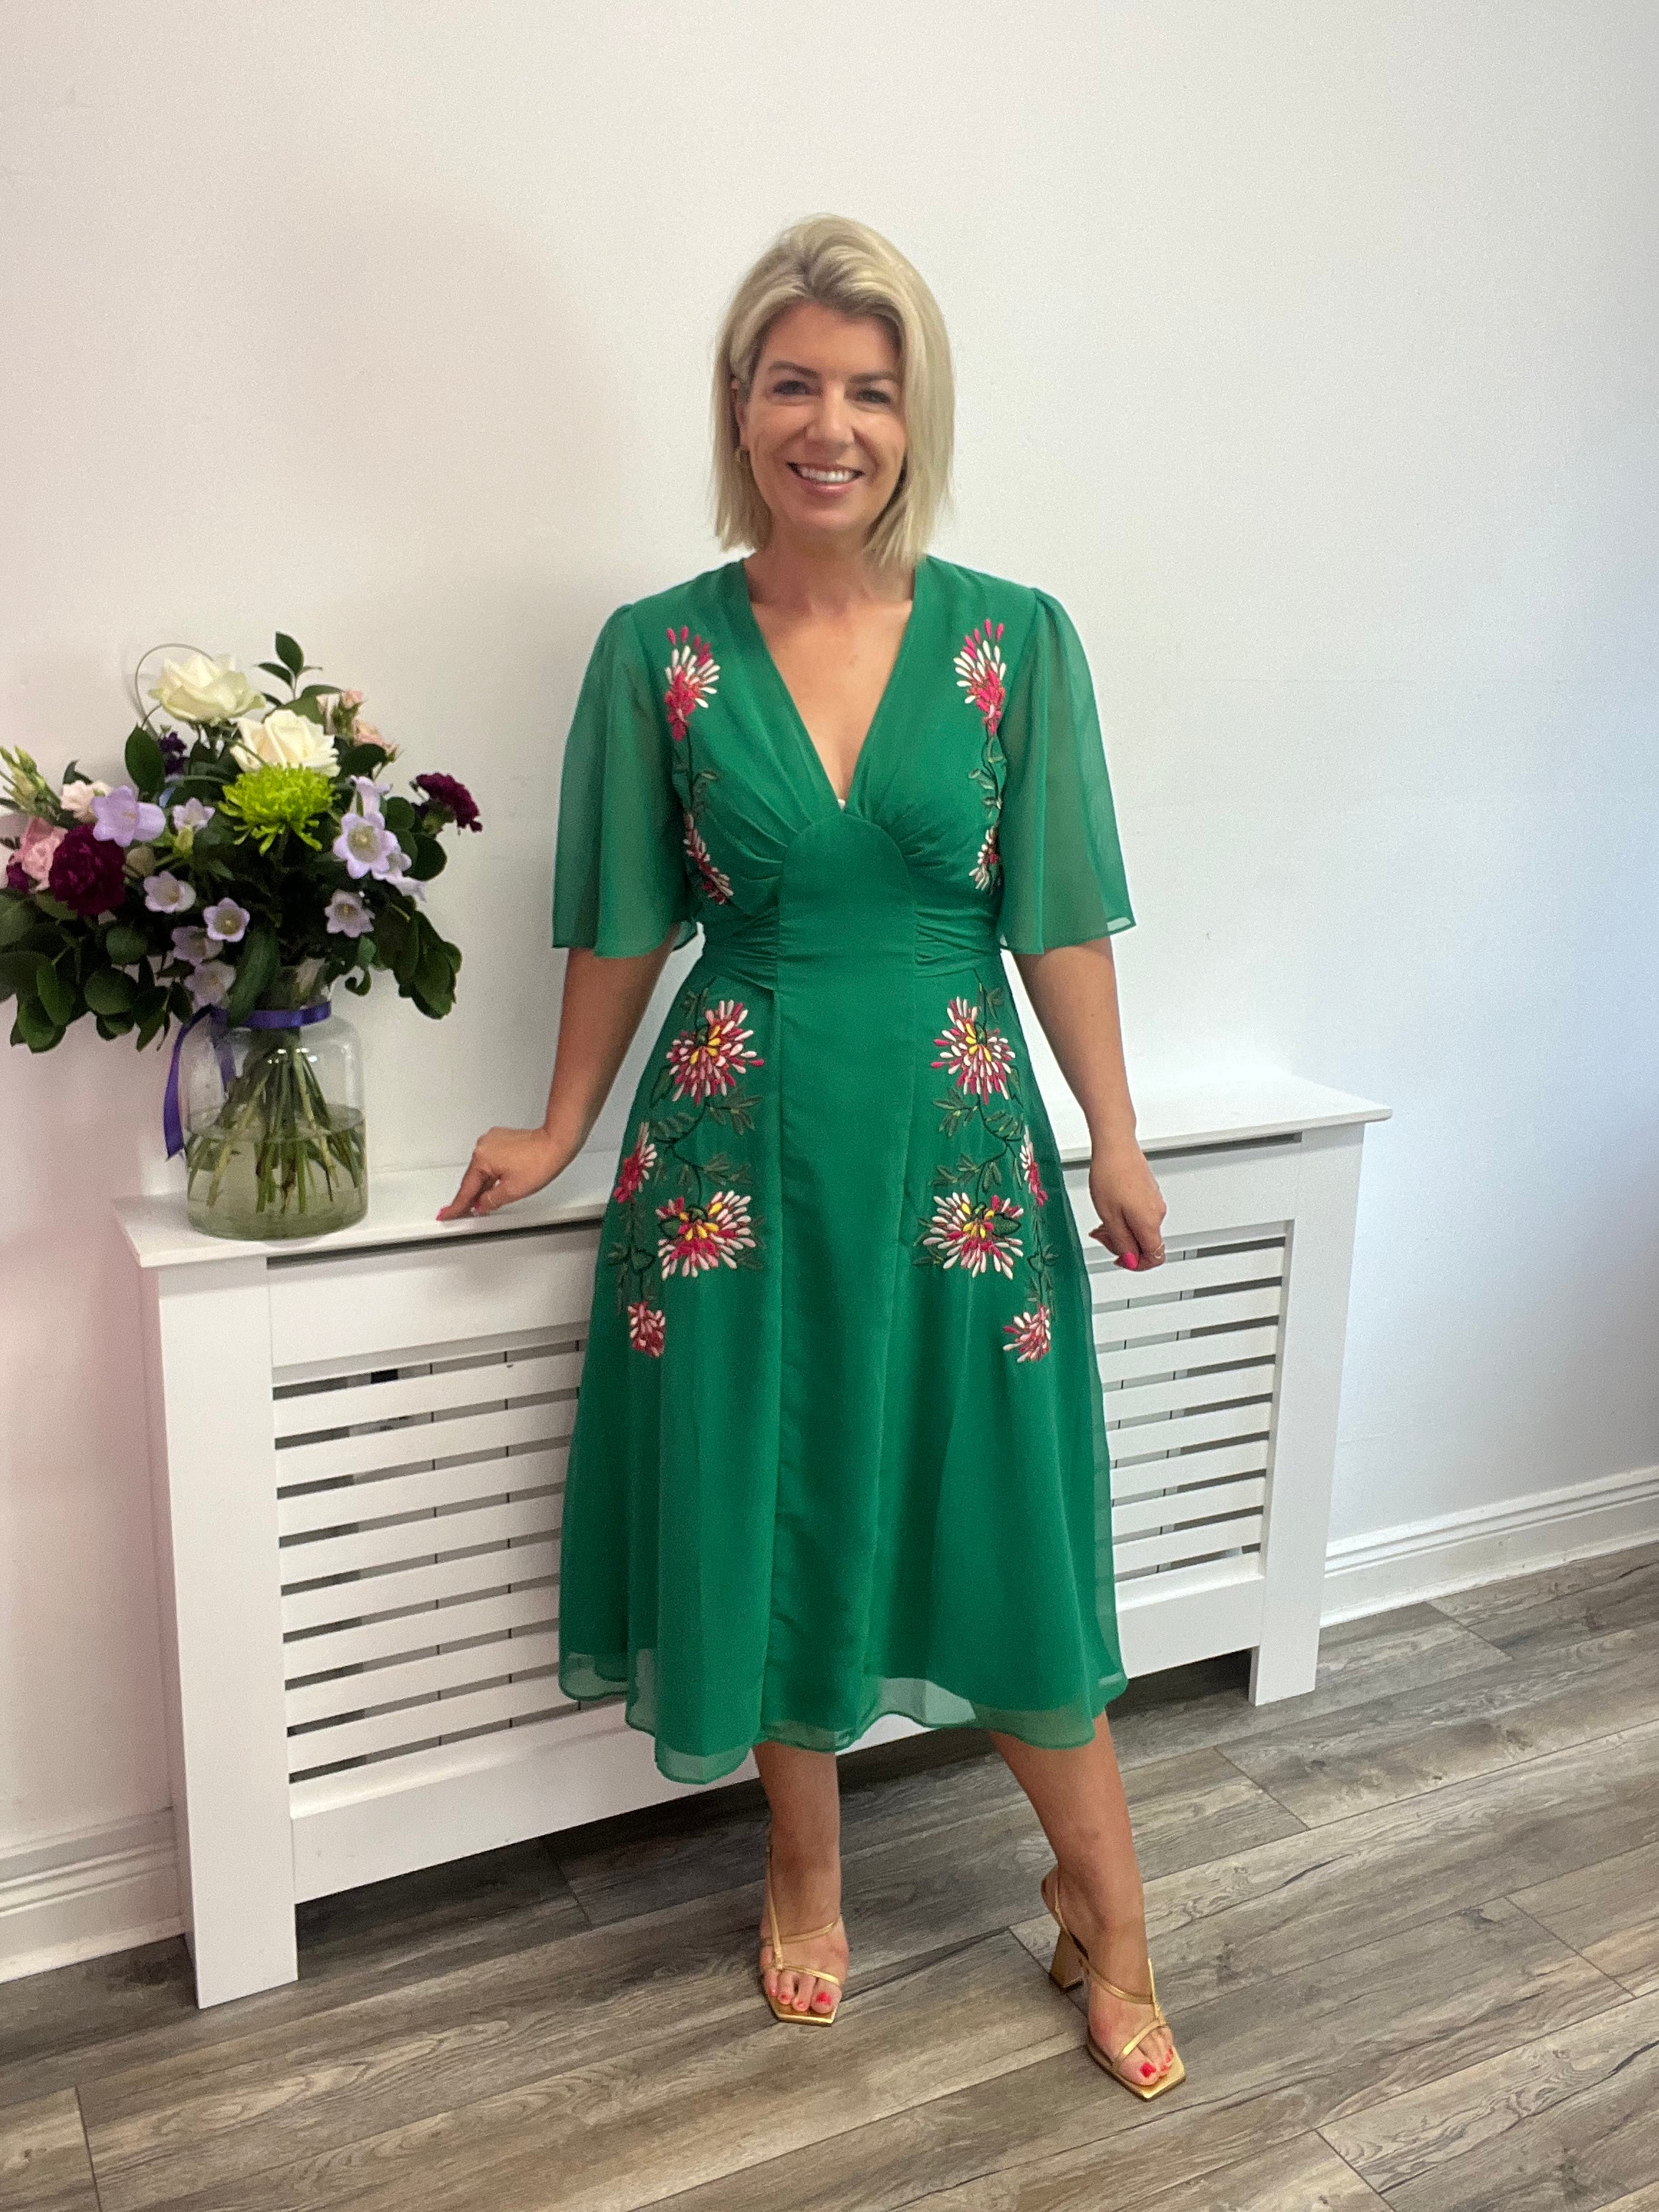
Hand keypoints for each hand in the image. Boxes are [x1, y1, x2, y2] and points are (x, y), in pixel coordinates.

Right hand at [438, 1126, 570, 1219]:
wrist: (556, 1143)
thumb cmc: (540, 1161)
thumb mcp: (512, 1191)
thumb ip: (491, 1200)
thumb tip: (481, 1204)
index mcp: (482, 1158)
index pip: (466, 1189)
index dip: (457, 1206)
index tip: (447, 1214)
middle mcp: (483, 1147)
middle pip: (473, 1179)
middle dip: (471, 1197)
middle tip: (464, 1213)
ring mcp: (492, 1142)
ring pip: (483, 1170)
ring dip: (484, 1186)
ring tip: (483, 1203)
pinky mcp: (502, 1140)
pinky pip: (491, 1162)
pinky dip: (492, 1174)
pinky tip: (495, 1185)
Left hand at [1087, 1135, 1166, 1270]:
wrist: (1115, 1145)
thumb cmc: (1110, 1175)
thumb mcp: (1109, 1217)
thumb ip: (1122, 1242)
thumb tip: (1131, 1260)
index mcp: (1149, 1222)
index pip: (1154, 1257)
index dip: (1136, 1264)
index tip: (1118, 1259)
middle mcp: (1157, 1213)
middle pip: (1146, 1243)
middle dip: (1123, 1246)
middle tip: (1102, 1236)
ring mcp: (1154, 1201)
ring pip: (1141, 1228)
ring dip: (1122, 1230)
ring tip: (1103, 1219)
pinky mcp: (1149, 1191)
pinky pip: (1140, 1214)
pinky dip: (1125, 1217)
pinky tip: (1110, 1207)